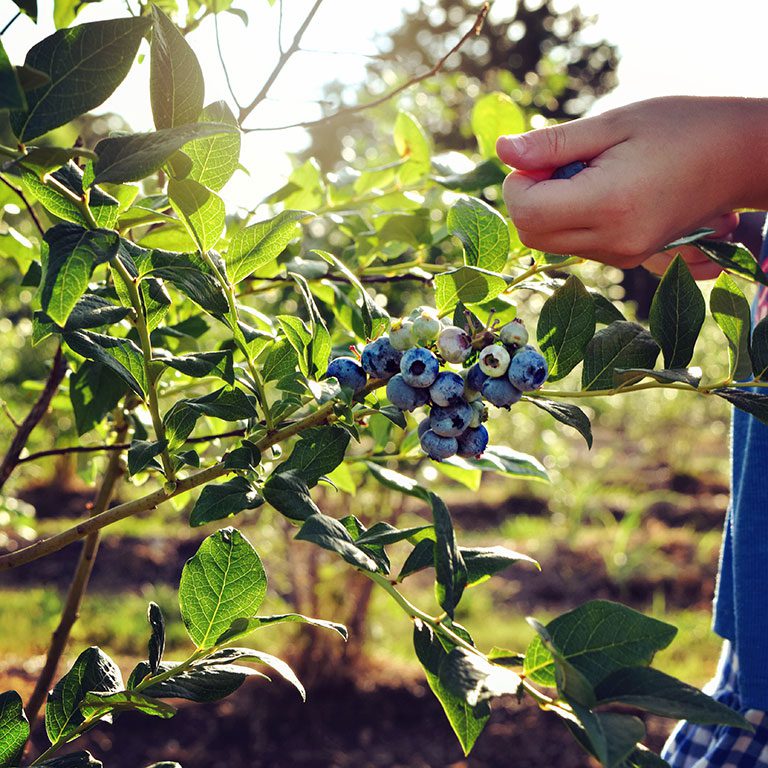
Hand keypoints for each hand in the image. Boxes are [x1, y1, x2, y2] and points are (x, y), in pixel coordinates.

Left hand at [496, 96, 767, 268]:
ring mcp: (622, 256)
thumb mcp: (614, 123)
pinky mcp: (628, 260)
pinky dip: (572, 220)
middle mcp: (613, 242)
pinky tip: (602, 193)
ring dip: (551, 209)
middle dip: (530, 197)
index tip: (541, 156)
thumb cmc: (679, 128)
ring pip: (550, 243)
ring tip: (590, 175)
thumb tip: (503, 152)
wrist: (737, 158)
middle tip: (562, 163)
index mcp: (608, 205)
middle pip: (531, 233)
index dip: (518, 182)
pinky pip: (576, 246)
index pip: (527, 211)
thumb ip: (554, 143)